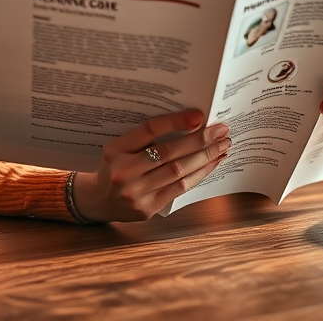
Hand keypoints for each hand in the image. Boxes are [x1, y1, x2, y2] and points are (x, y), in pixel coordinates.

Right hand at [72, 109, 229, 221]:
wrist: (99, 200)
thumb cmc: (117, 166)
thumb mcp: (121, 147)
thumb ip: (147, 136)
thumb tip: (191, 121)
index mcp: (115, 150)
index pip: (149, 130)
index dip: (175, 121)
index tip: (199, 115)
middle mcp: (123, 171)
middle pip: (169, 152)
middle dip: (200, 141)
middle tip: (221, 130)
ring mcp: (135, 193)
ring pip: (178, 171)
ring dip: (205, 157)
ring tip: (222, 146)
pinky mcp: (147, 208)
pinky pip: (180, 188)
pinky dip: (199, 174)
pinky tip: (212, 164)